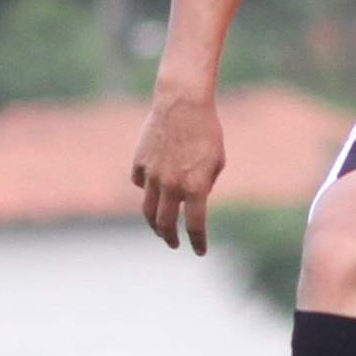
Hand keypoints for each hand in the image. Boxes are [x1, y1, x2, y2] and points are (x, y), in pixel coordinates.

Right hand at [131, 91, 225, 253]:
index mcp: (195, 187)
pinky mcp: (139, 163)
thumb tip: (191, 203)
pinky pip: (141, 184)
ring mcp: (152, 175)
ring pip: (148, 210)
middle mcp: (171, 185)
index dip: (198, 242)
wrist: (182, 104)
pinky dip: (147, 191)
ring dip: (154, 224)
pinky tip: (153, 192)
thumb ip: (204, 186)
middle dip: (170, 238)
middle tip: (174, 244)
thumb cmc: (207, 132)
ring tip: (160, 229)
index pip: (195, 226)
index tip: (199, 251)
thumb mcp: (216, 162)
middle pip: (165, 224)